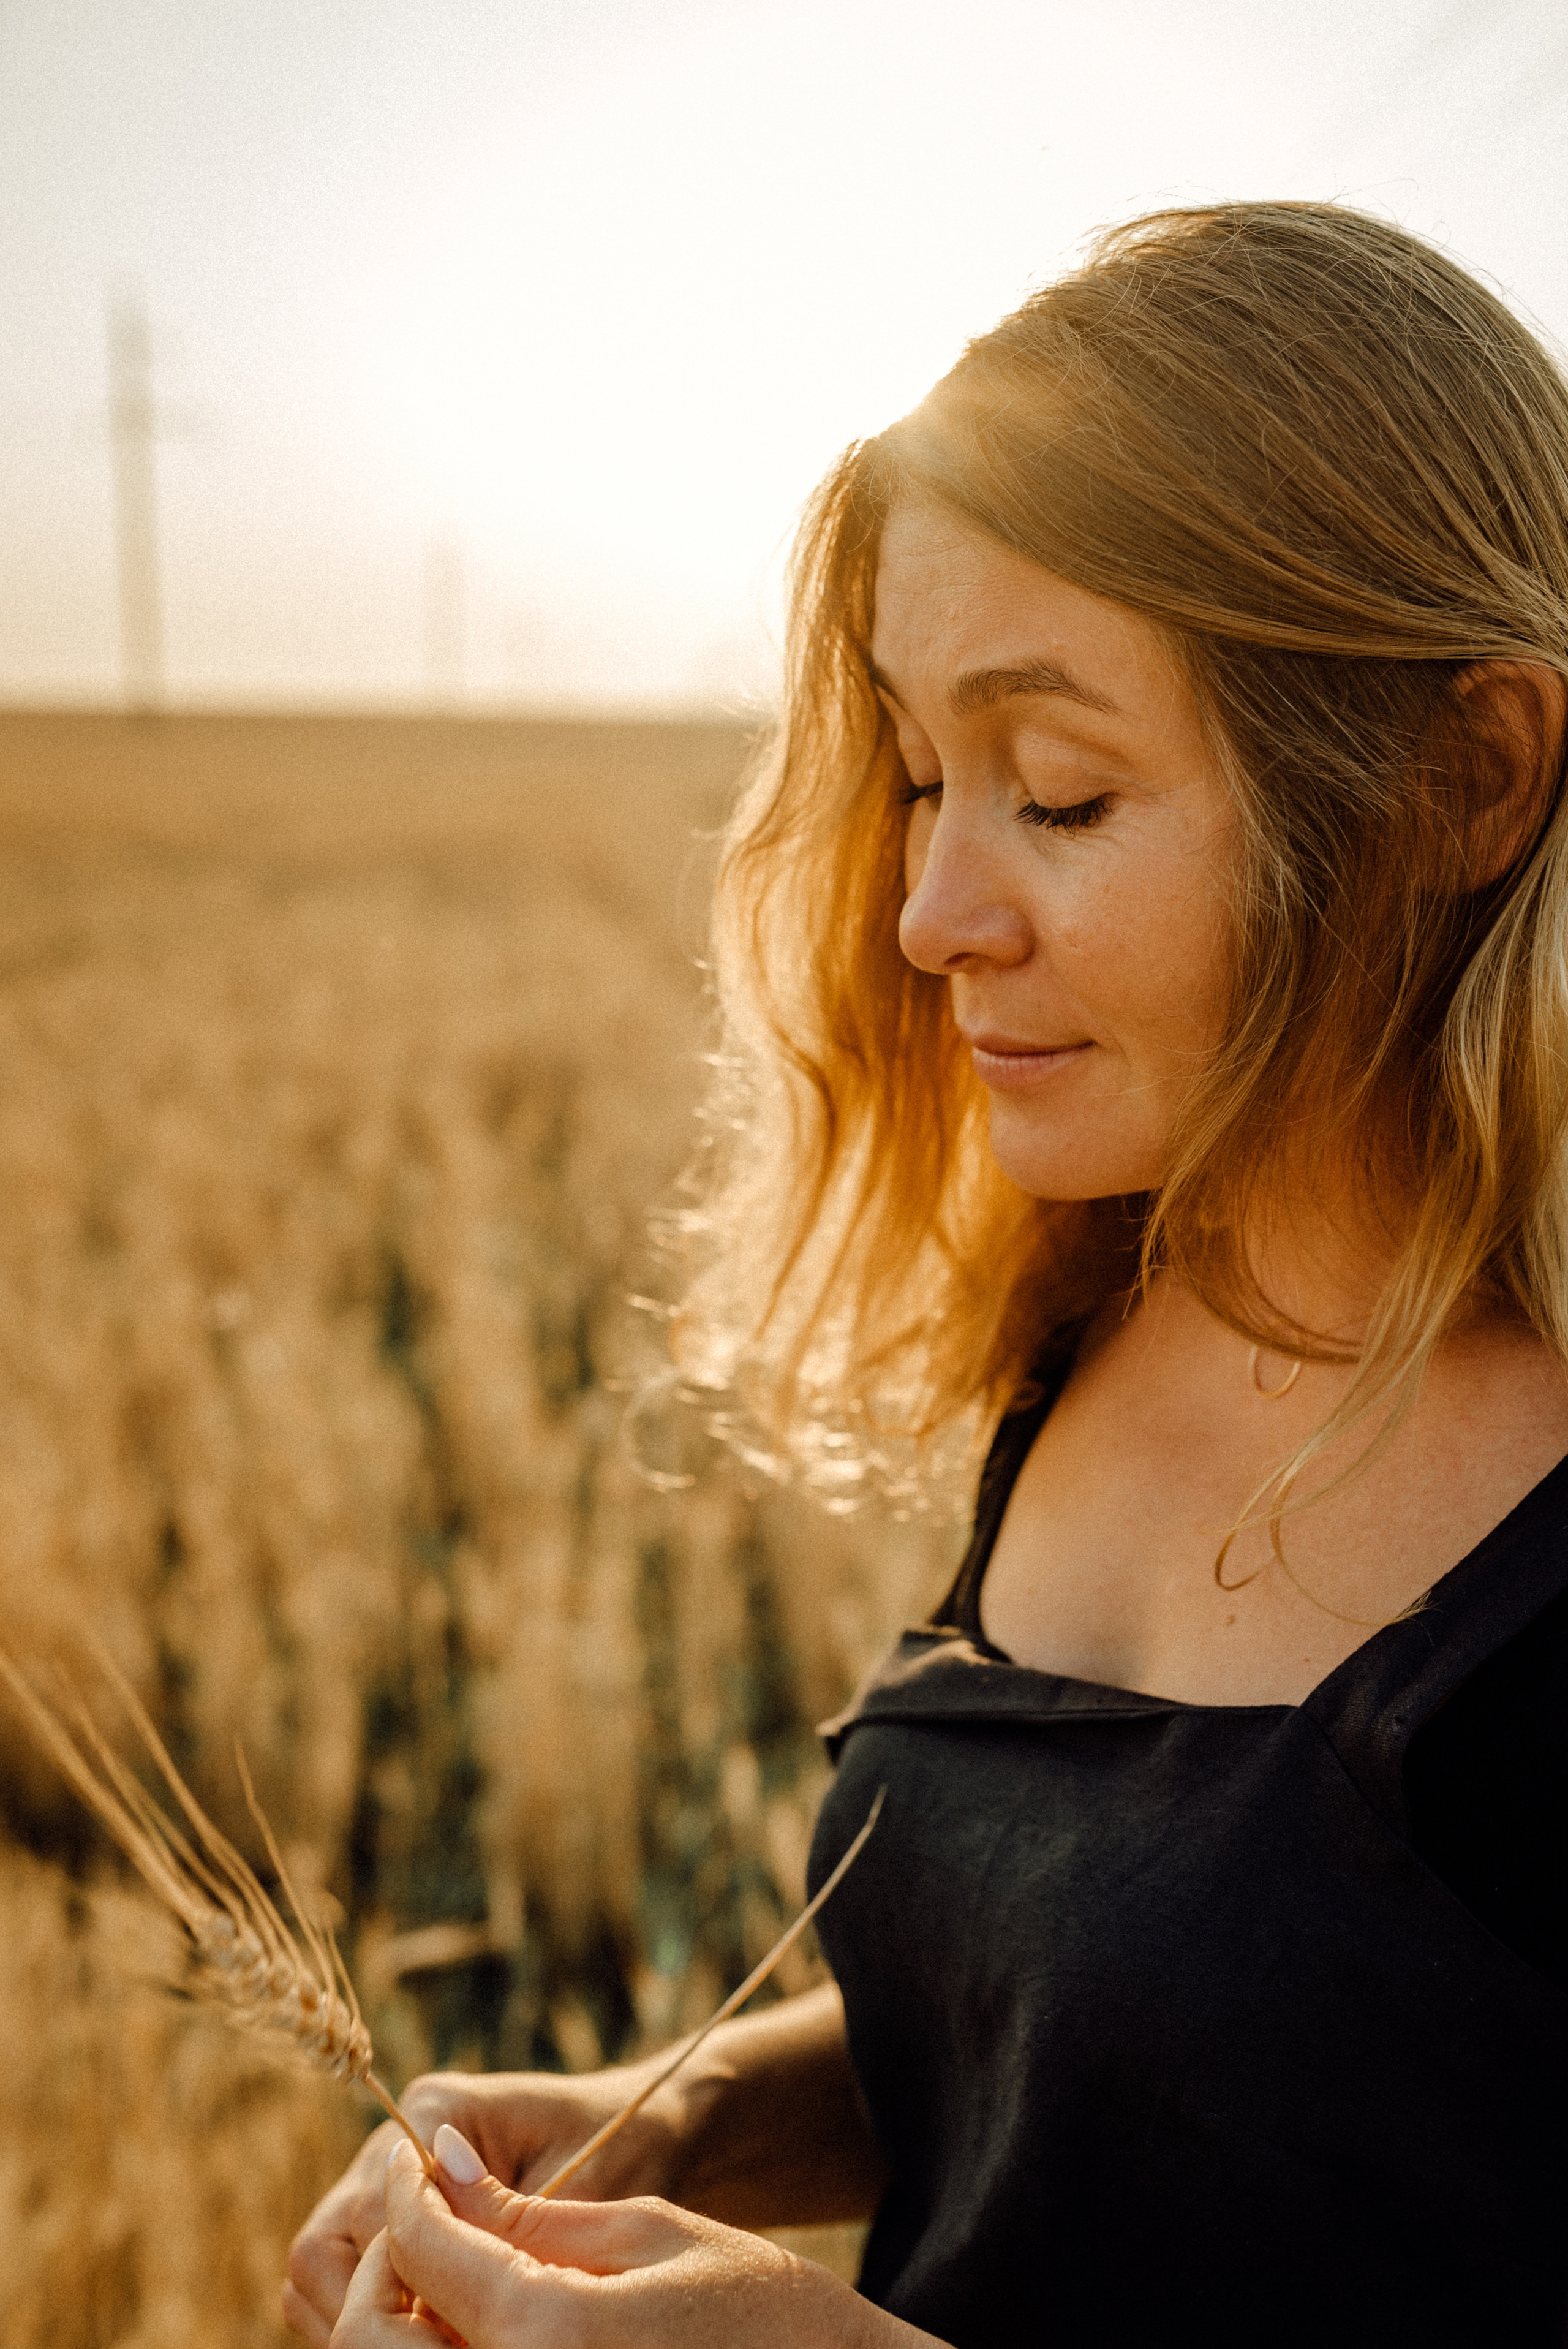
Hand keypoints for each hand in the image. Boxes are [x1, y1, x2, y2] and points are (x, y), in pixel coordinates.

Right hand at [284, 2065, 682, 2345]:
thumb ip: (506, 2227)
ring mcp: (389, 2178)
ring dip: (364, 2321)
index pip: (369, 2217)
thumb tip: (439, 2280)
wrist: (655, 2125)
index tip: (451, 2329)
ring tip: (438, 2345)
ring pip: (319, 2271)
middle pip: (321, 2249)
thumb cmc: (631, 2144)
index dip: (400, 2287)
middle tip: (435, 2346)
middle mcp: (398, 2141)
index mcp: (438, 2109)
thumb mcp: (582, 2185)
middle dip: (363, 2313)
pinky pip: (345, 2282)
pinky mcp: (401, 2216)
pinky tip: (440, 2337)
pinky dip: (380, 2319)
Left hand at [332, 2131, 943, 2348]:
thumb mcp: (653, 2232)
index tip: (415, 2160)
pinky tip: (472, 2333)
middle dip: (380, 2273)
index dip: (406, 2192)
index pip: (420, 2250)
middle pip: (370, 2342)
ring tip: (442, 2280)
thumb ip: (532, 2217)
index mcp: (544, 2336)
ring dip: (394, 2330)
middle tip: (424, 2223)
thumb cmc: (764, 2312)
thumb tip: (439, 2171)